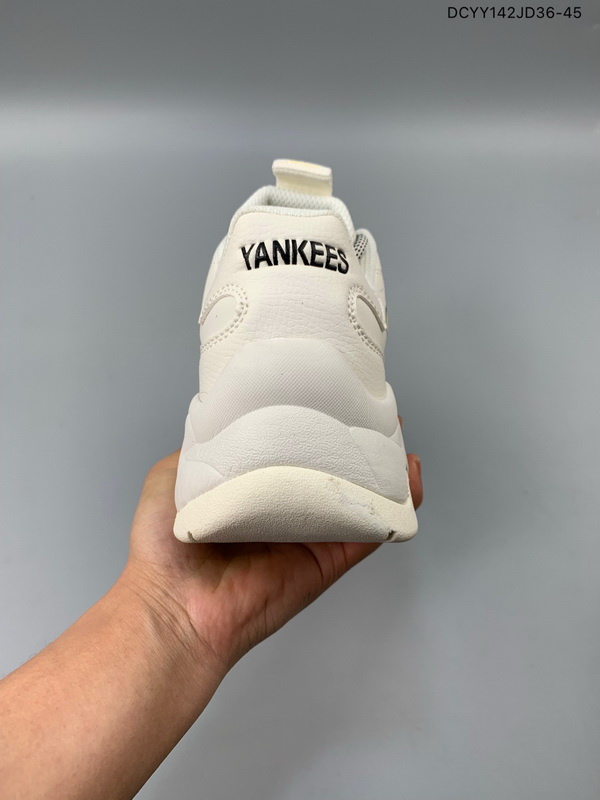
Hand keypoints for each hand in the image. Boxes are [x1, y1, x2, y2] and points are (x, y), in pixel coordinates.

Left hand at [125, 421, 422, 671]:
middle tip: (374, 409)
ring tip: (398, 435)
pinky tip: (409, 475)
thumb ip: (204, 447)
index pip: (294, 448)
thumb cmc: (165, 543)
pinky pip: (372, 530)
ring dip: (385, 467)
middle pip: (333, 469)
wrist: (174, 605)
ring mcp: (313, 534)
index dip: (315, 420)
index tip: (332, 390)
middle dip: (356, 440)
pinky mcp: (330, 559)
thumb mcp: (175, 474)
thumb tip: (225, 413)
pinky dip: (397, 504)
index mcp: (255, 487)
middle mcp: (288, 508)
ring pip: (361, 496)